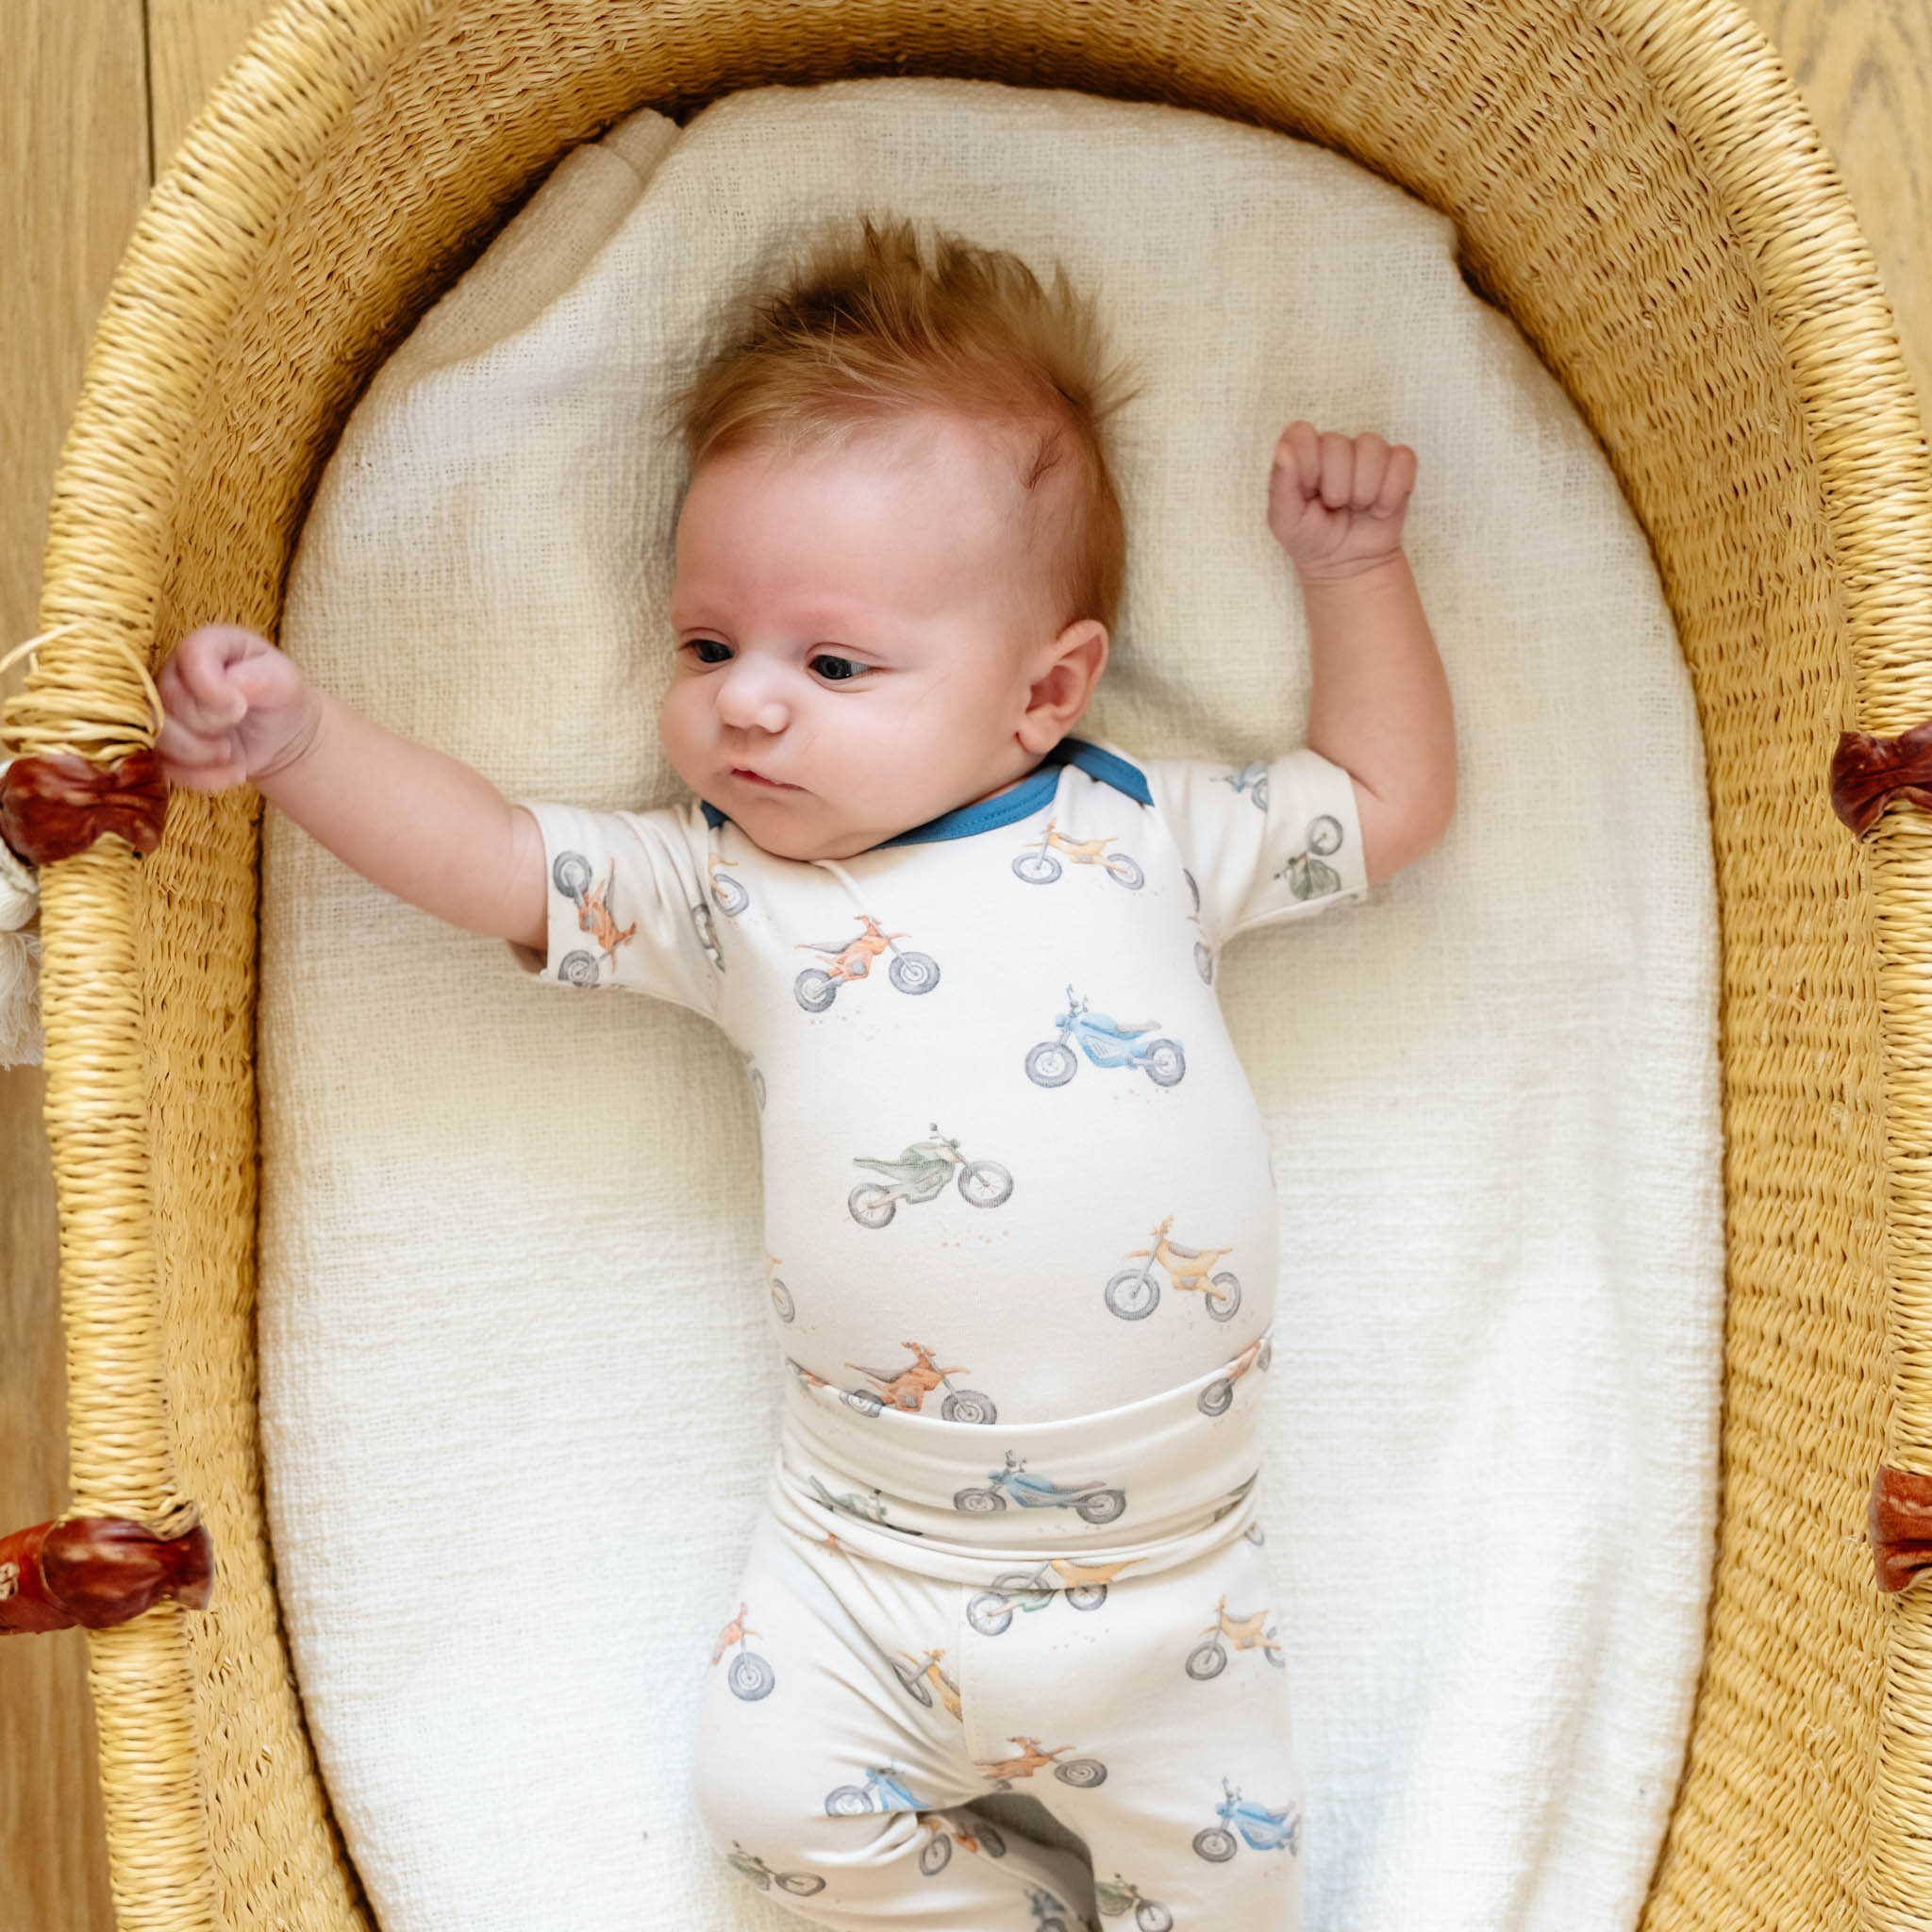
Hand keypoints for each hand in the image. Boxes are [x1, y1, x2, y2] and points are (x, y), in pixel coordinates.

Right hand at [155, 624, 316, 791]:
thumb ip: (259, 678)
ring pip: (158, 735)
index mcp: (206, 646)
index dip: (211, 687)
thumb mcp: (284, 681)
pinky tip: (234, 771)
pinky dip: (202, 777)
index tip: (240, 705)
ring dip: (200, 753)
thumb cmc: (279, 696)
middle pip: (167, 698)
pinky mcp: (164, 745)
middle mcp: (175, 673)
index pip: (190, 655)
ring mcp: (164, 709)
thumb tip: (231, 689)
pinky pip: (165, 767)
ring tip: (231, 751)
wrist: (279, 732)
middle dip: (208, 722)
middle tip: (237, 722)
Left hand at [1267, 422, 1417, 580]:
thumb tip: (1283, 449)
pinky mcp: (1397, 466)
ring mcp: (1368, 455)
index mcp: (1303, 454)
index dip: (1306, 464)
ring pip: (1372, 447)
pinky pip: (1403, 459)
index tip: (1309, 492)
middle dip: (1336, 487)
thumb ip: (1281, 486)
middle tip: (1335, 508)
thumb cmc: (1311, 539)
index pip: (1301, 434)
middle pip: (1337, 443)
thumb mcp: (1285, 522)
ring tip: (1358, 508)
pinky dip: (1392, 491)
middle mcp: (1334, 448)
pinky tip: (1380, 509)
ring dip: (1365, 489)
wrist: (1348, 566)